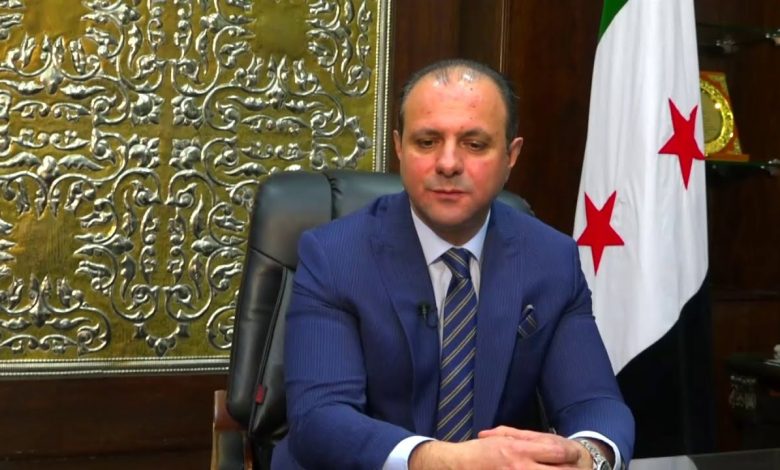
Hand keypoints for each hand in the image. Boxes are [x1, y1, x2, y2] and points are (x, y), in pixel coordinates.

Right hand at [409, 426, 590, 469]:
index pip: (557, 451)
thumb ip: (527, 440)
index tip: (574, 456)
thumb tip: (554, 447)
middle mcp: (521, 467)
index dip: (570, 454)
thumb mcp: (503, 438)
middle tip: (576, 468)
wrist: (458, 465)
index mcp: (519, 450)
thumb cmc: (480, 452)